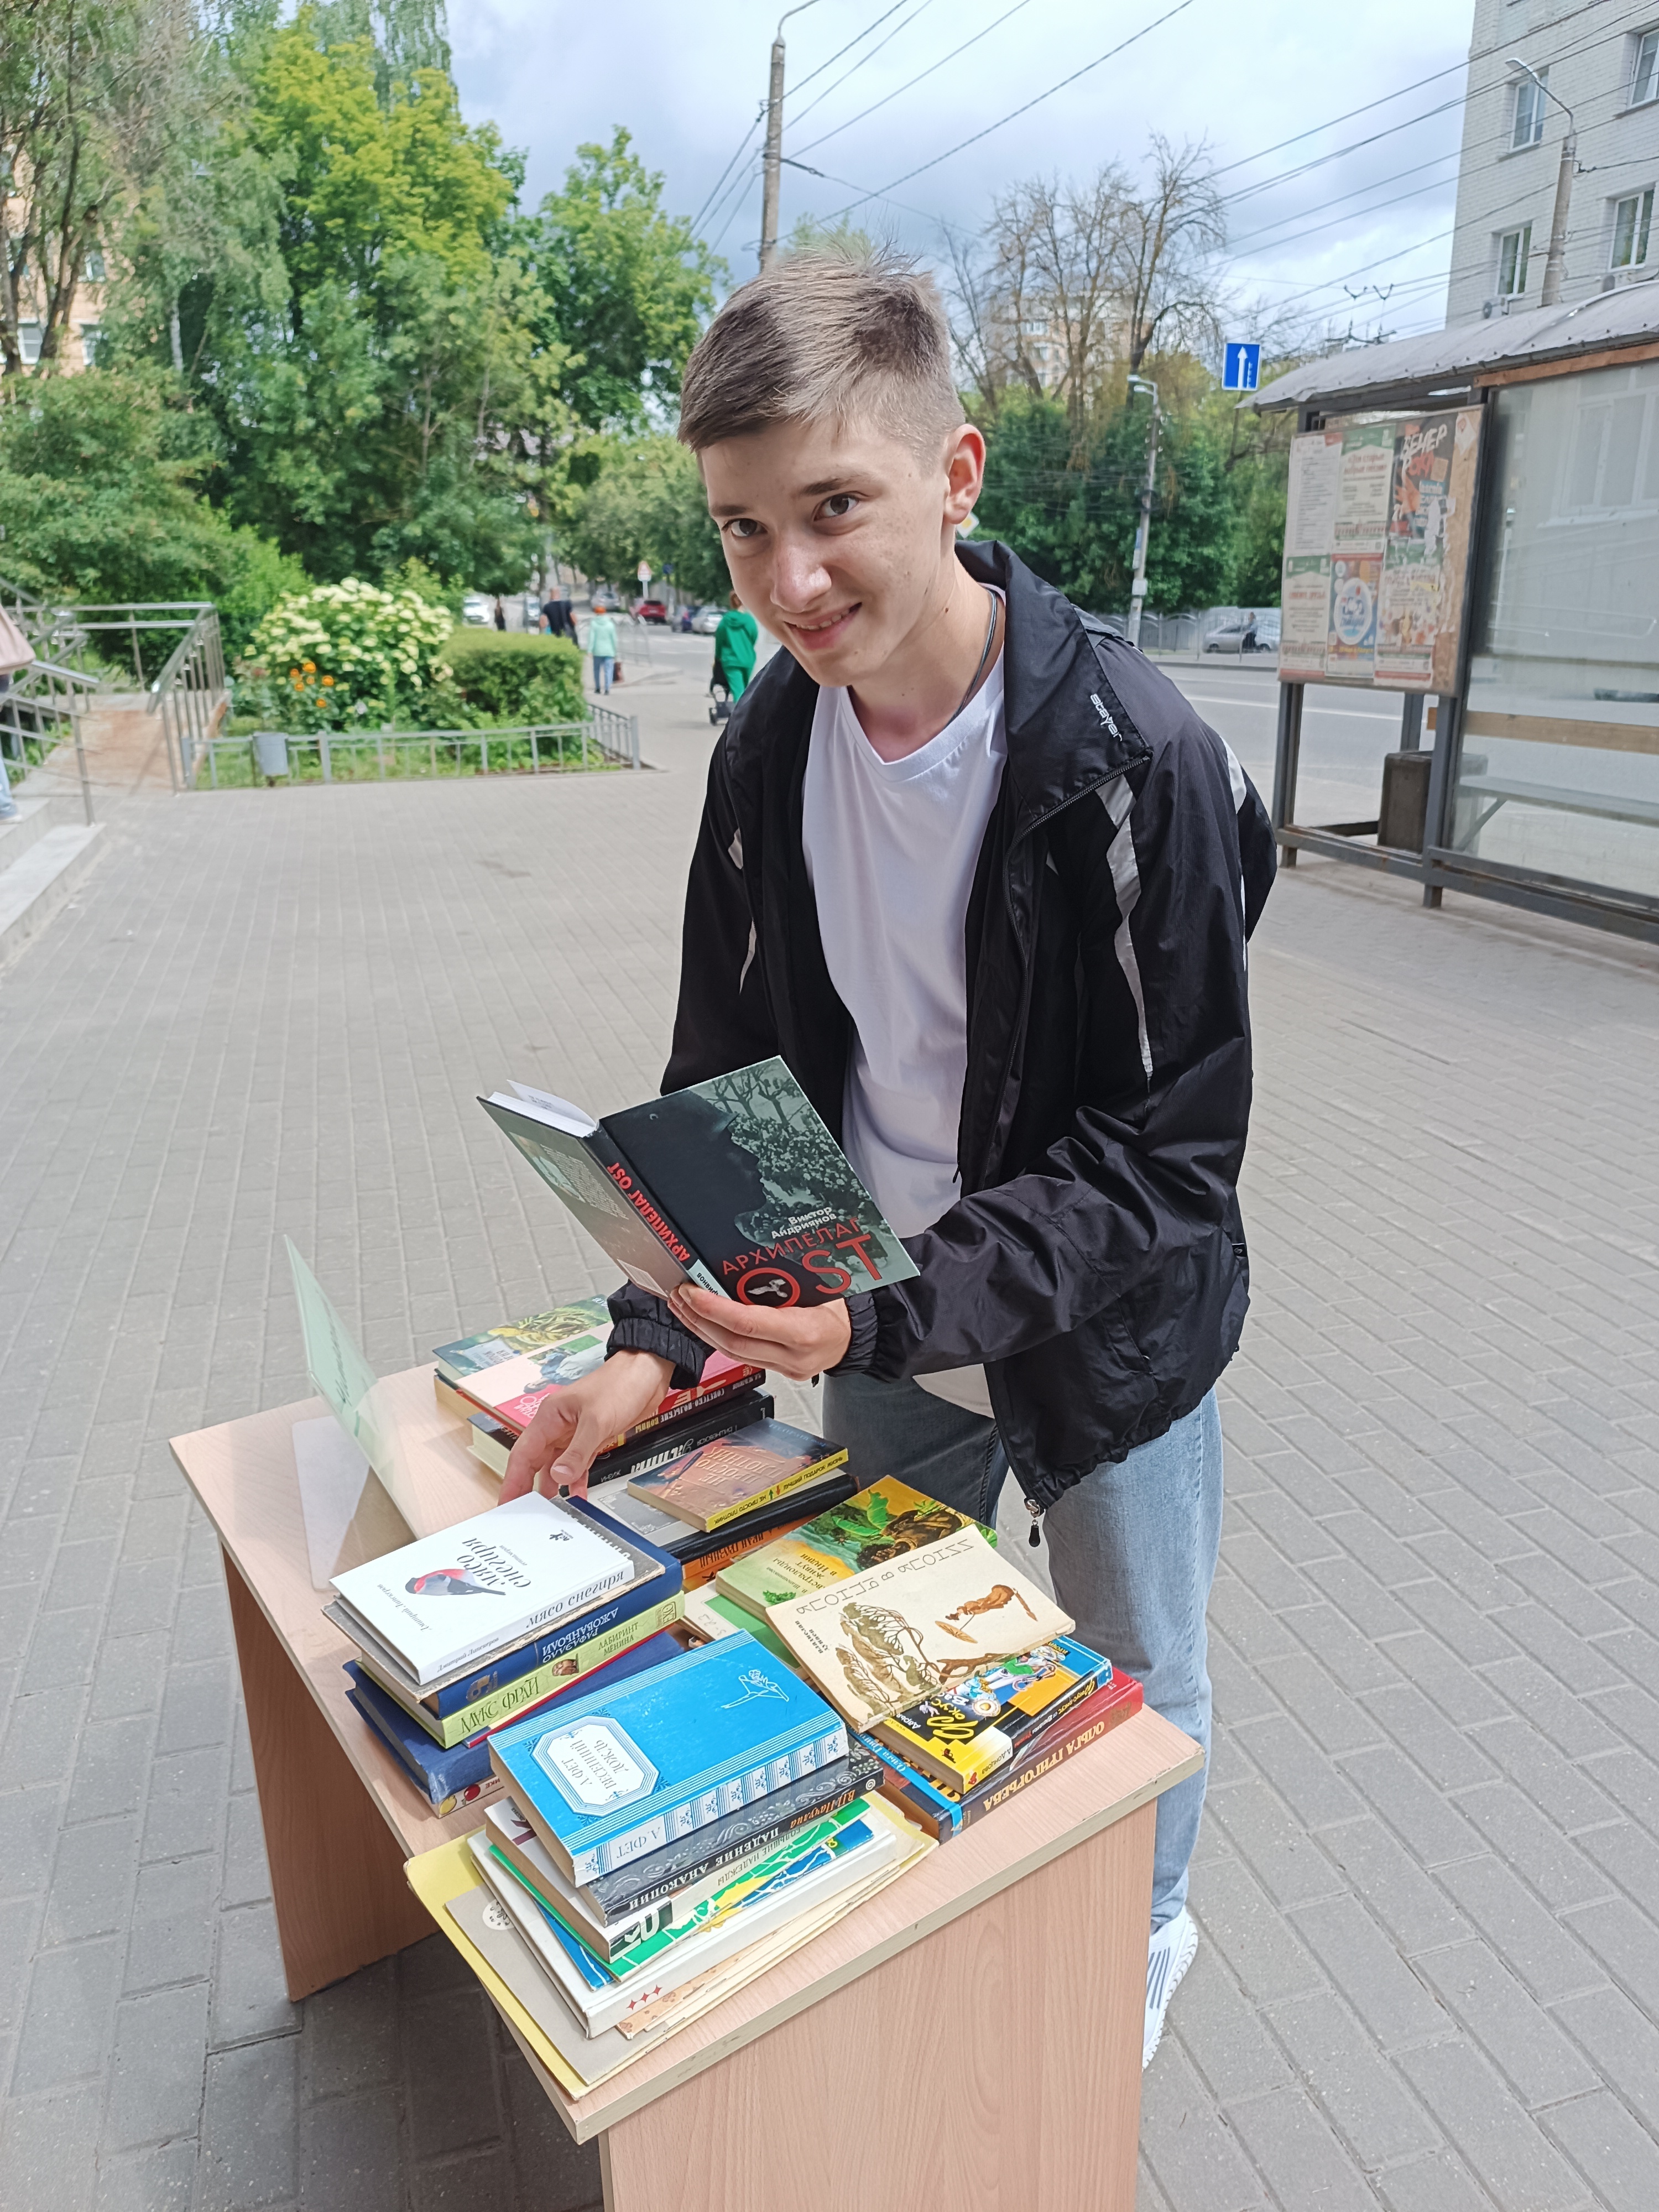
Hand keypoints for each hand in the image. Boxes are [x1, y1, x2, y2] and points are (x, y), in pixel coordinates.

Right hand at [501, 1350, 672, 1502]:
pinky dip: (577, 1480)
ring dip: (553, 1487)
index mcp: (549, 1417)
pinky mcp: (591, 1439)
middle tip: (523, 1516)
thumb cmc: (620, 1384)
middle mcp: (557, 1426)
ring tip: (548, 1512)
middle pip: (536, 1462)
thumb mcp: (596, 1421)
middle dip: (528, 1488)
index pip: (523, 1454)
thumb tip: (559, 1477)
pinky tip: (577, 1495)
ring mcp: (574, 1433)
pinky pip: (578, 1465)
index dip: (513, 1480)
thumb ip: (577, 1452)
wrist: (647, 1373)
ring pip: (556, 1466)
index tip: (507, 1503)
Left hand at [668, 1286, 849, 1382]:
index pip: (748, 1323)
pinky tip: (705, 1323)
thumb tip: (745, 1259)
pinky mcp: (779, 1373)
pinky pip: (742, 1357)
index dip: (715, 1308)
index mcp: (805, 1331)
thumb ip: (785, 1279)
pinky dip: (718, 1339)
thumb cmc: (840, 1307)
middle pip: (733, 1342)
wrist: (857, 1336)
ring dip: (703, 1329)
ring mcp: (785, 1368)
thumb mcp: (819, 1285)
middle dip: (700, 1318)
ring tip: (683, 1308)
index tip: (693, 1293)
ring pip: (732, 1353)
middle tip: (681, 1296)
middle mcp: (793, 1356)